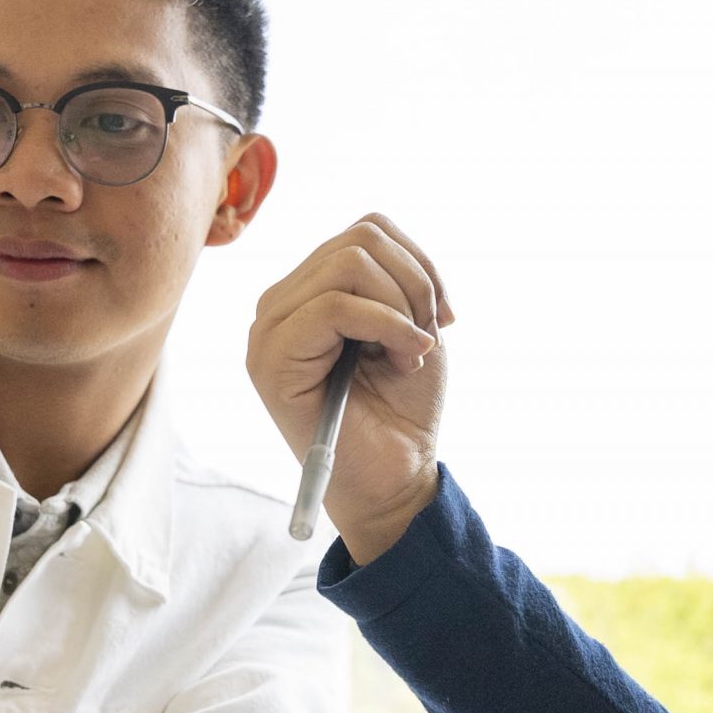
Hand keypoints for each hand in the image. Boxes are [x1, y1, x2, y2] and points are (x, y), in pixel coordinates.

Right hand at [247, 213, 455, 561]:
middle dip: (414, 284)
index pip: (367, 230)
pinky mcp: (270, 359)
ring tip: (411, 355)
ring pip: (348, 263)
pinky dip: (388, 326)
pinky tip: (404, 360)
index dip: (419, 263)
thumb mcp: (410, 326)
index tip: (443, 317)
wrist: (393, 482)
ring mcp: (269, 330)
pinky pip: (336, 306)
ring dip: (402, 307)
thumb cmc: (401, 411)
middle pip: (359, 239)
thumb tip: (382, 236)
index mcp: (310, 292)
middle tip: (429, 338)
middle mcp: (281, 304)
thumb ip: (393, 276)